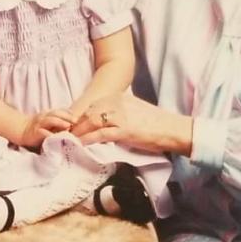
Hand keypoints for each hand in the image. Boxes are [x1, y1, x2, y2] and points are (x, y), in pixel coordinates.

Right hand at [19, 108, 75, 147]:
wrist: (22, 130)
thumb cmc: (39, 127)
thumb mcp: (49, 121)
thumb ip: (59, 121)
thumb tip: (74, 124)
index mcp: (50, 113)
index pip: (62, 111)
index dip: (71, 113)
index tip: (81, 116)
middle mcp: (45, 116)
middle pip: (57, 113)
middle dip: (67, 116)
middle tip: (77, 120)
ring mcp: (40, 123)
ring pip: (51, 120)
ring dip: (60, 122)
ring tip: (68, 126)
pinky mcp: (36, 132)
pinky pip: (43, 132)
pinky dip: (49, 134)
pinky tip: (55, 136)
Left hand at [70, 94, 192, 155]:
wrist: (173, 129)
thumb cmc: (156, 123)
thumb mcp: (133, 110)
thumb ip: (118, 112)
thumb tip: (103, 123)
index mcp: (119, 97)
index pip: (93, 105)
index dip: (81, 117)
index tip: (73, 126)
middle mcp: (118, 102)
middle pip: (89, 112)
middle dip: (77, 124)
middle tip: (67, 135)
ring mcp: (120, 115)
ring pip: (92, 122)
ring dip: (79, 132)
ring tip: (70, 140)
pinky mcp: (124, 129)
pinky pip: (101, 134)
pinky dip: (88, 139)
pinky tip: (81, 144)